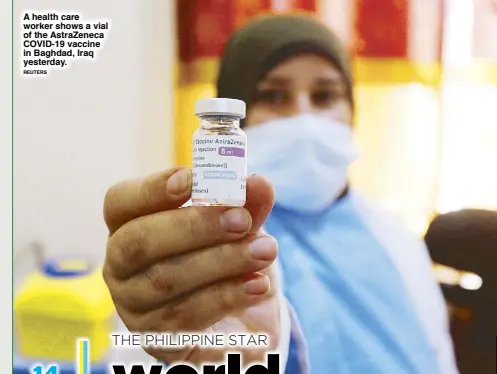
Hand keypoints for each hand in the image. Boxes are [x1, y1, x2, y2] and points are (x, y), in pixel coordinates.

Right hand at [103, 167, 279, 365]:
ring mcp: (133, 306)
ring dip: (222, 261)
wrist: (238, 320)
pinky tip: (259, 284)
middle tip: (241, 220)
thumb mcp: (238, 228)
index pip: (121, 202)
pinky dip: (228, 296)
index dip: (152, 190)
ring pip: (167, 279)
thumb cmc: (225, 261)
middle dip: (194, 226)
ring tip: (265, 250)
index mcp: (129, 226)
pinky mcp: (158, 338)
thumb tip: (259, 183)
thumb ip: (246, 205)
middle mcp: (120, 266)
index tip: (190, 179)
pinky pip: (188, 316)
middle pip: (140, 242)